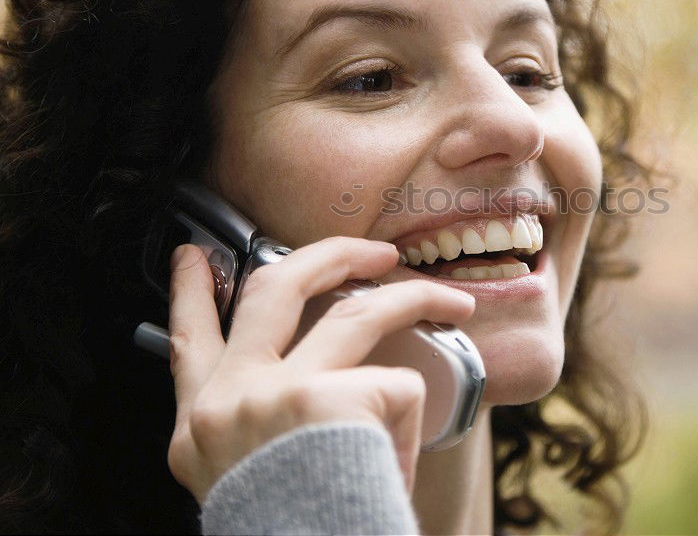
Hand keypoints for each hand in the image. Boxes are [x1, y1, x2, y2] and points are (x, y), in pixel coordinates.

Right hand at [164, 236, 475, 502]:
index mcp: (202, 427)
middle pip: (272, 291)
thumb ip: (261, 425)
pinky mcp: (325, 400)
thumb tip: (324, 379)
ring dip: (411, 298)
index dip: (190, 292)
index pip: (188, 341)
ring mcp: (273, 396)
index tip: (194, 256)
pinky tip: (399, 461)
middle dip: (327, 256)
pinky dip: (410, 423)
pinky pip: (397, 387)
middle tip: (369, 250)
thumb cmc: (292, 529)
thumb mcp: (244, 478)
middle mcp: (228, 402)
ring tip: (450, 299)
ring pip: (355, 314)